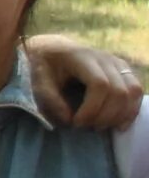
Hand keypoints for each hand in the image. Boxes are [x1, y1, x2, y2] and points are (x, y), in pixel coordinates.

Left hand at [24, 34, 142, 130]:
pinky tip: (119, 125)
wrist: (54, 49)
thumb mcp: (39, 82)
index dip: (92, 109)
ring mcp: (118, 63)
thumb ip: (51, 100)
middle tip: (87, 128)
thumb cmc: (44, 67)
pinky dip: (131, 110)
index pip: (99, 84)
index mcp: (82, 58)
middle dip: (105, 116)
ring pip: (133, 91)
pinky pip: (137, 91)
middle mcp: (105, 59)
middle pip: (119, 91)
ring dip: (120, 115)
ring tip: (100, 127)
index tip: (76, 123)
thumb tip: (69, 120)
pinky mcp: (125, 70)